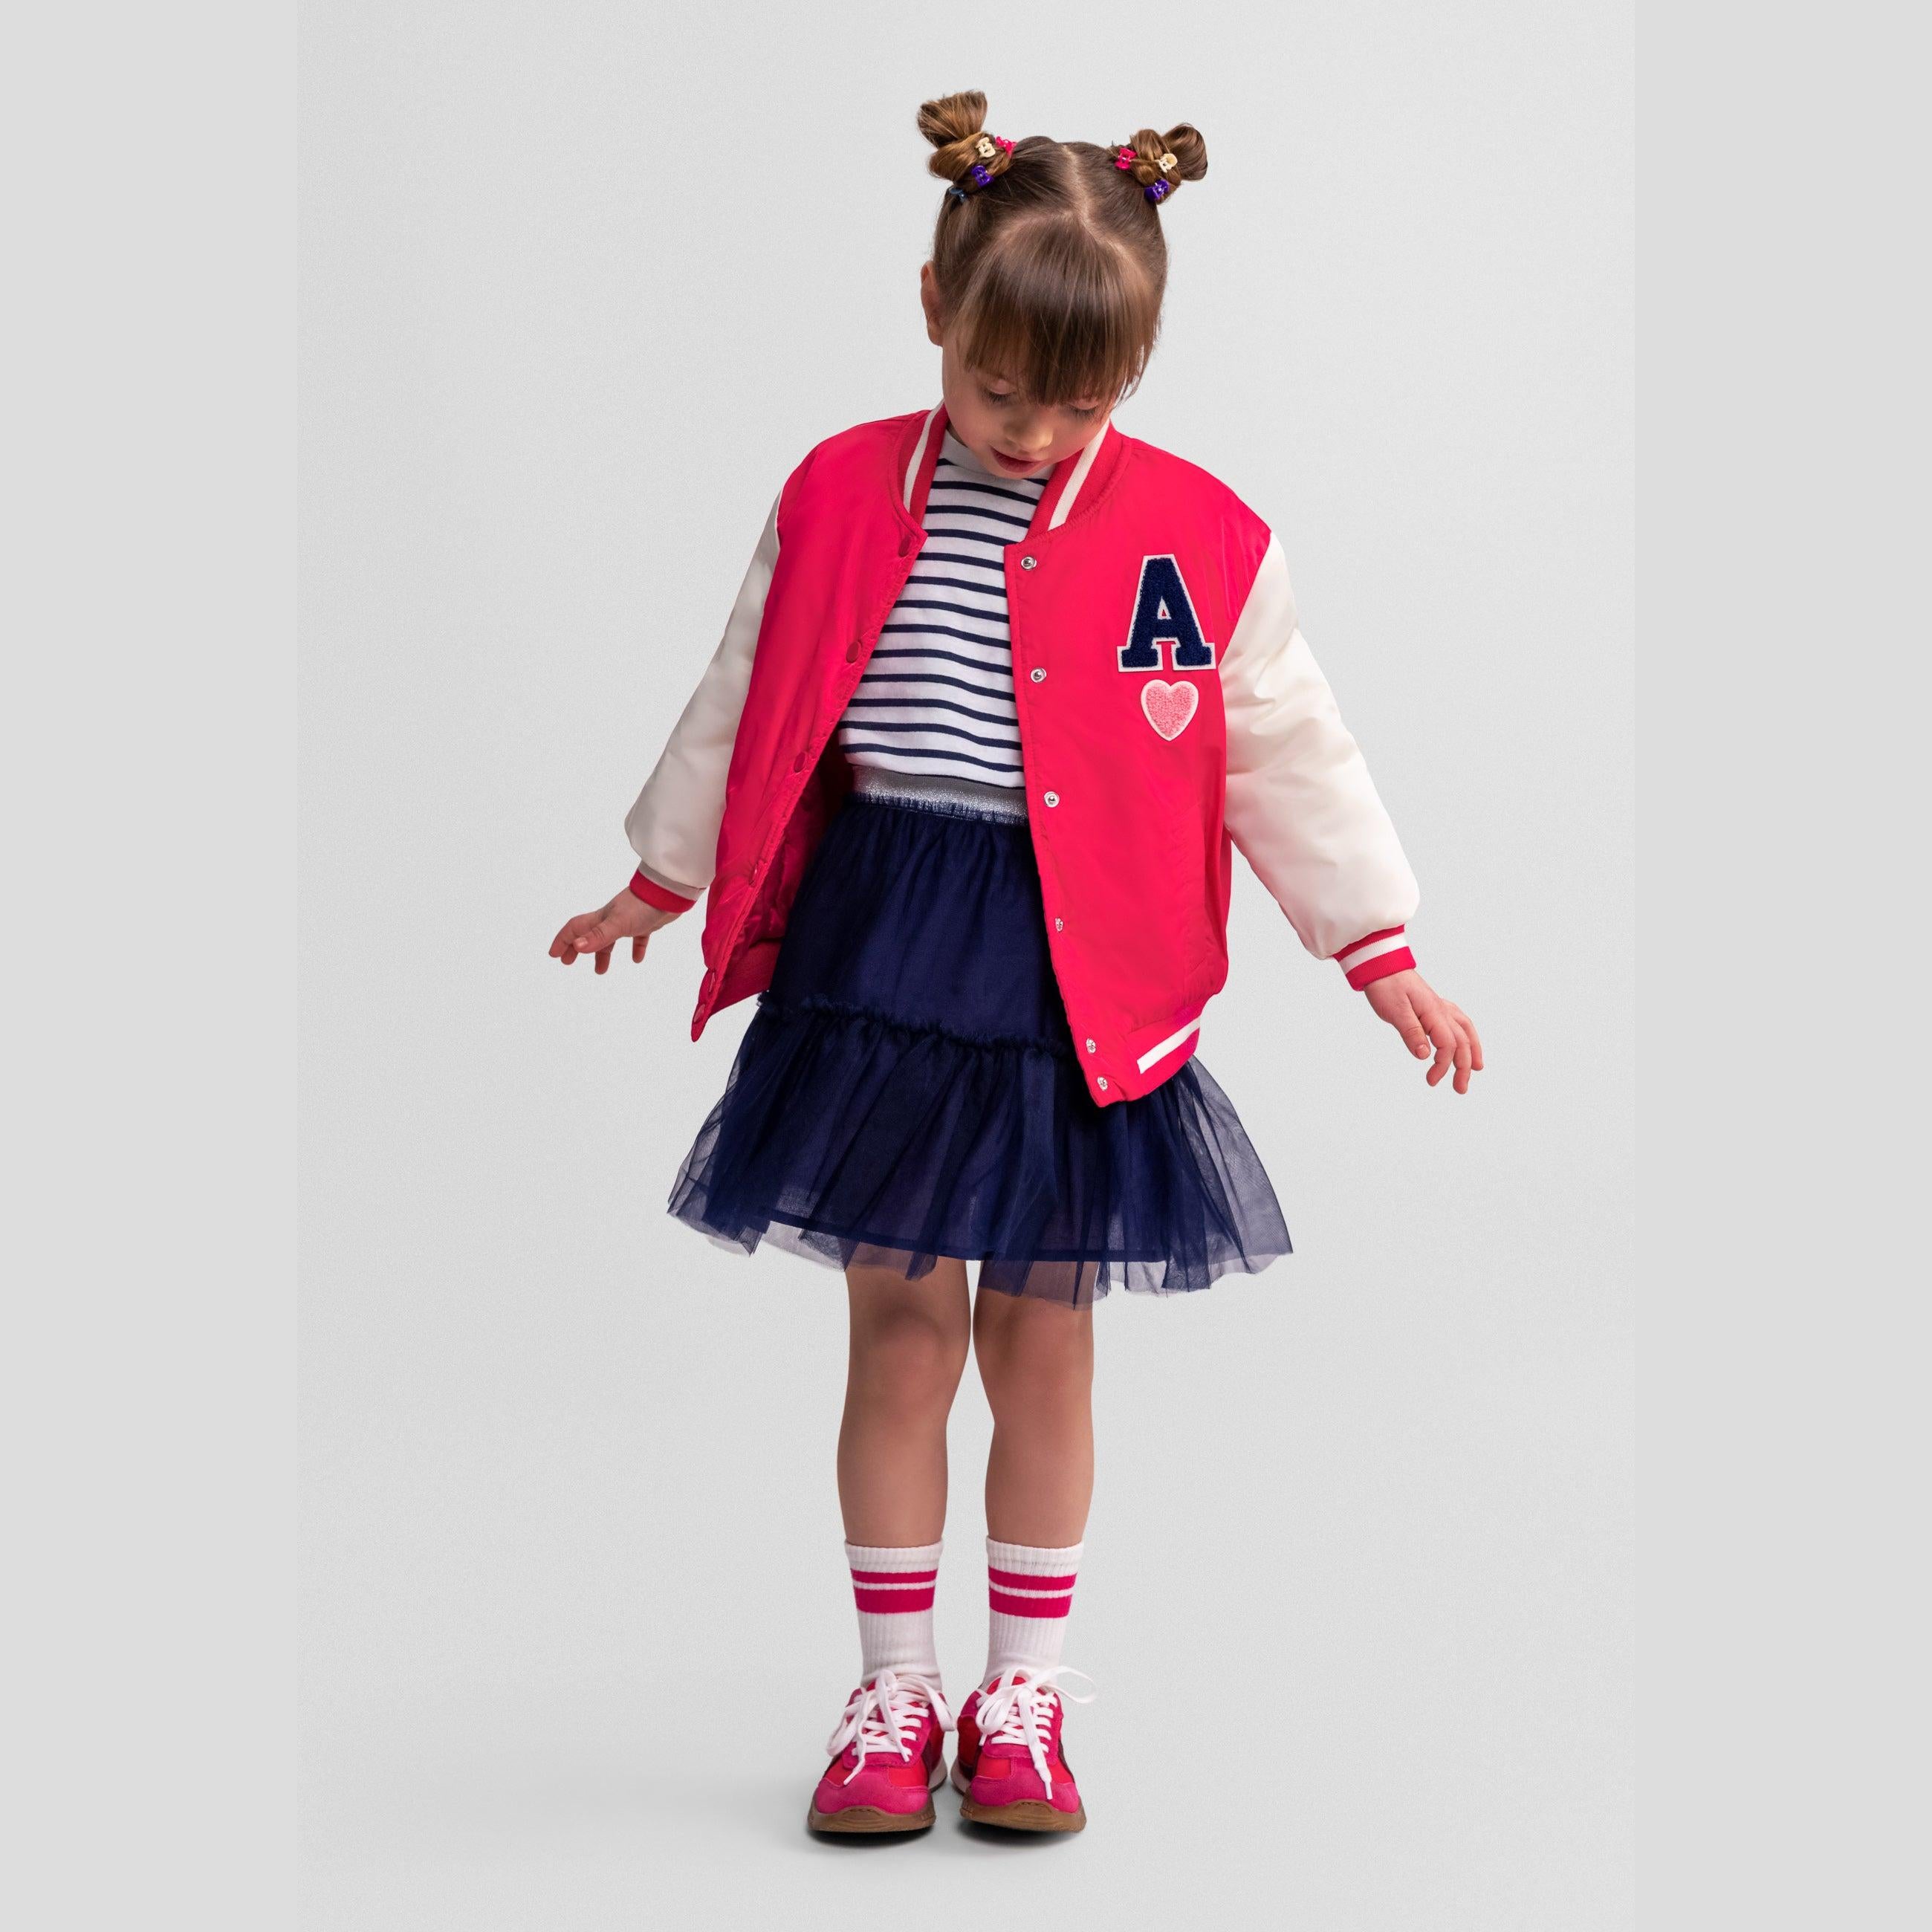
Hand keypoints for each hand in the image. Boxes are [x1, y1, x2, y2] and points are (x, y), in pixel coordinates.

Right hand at [548, 885, 679, 974]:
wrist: (669, 892)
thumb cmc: (641, 905)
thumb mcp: (617, 923)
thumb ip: (598, 936)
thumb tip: (577, 948)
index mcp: (601, 918)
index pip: (575, 929)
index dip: (563, 940)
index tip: (554, 955)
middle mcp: (611, 919)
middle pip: (589, 935)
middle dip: (577, 948)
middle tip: (568, 962)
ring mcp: (628, 921)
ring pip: (611, 939)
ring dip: (603, 953)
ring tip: (600, 971)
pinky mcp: (645, 923)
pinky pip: (638, 938)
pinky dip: (635, 948)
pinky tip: (637, 959)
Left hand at [1363, 970, 1483, 1094]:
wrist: (1380, 964)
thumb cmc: (1385, 985)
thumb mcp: (1395, 1011)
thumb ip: (1411, 1033)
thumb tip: (1425, 1056)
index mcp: (1434, 1012)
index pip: (1448, 1044)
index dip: (1443, 1065)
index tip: (1431, 1080)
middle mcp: (1441, 1010)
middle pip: (1462, 1041)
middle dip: (1464, 1067)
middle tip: (1460, 1089)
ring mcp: (1439, 1006)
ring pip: (1464, 1030)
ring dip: (1471, 1050)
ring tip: (1475, 1069)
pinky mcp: (1433, 1005)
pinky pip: (1457, 1021)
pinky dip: (1464, 1034)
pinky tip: (1463, 1041)